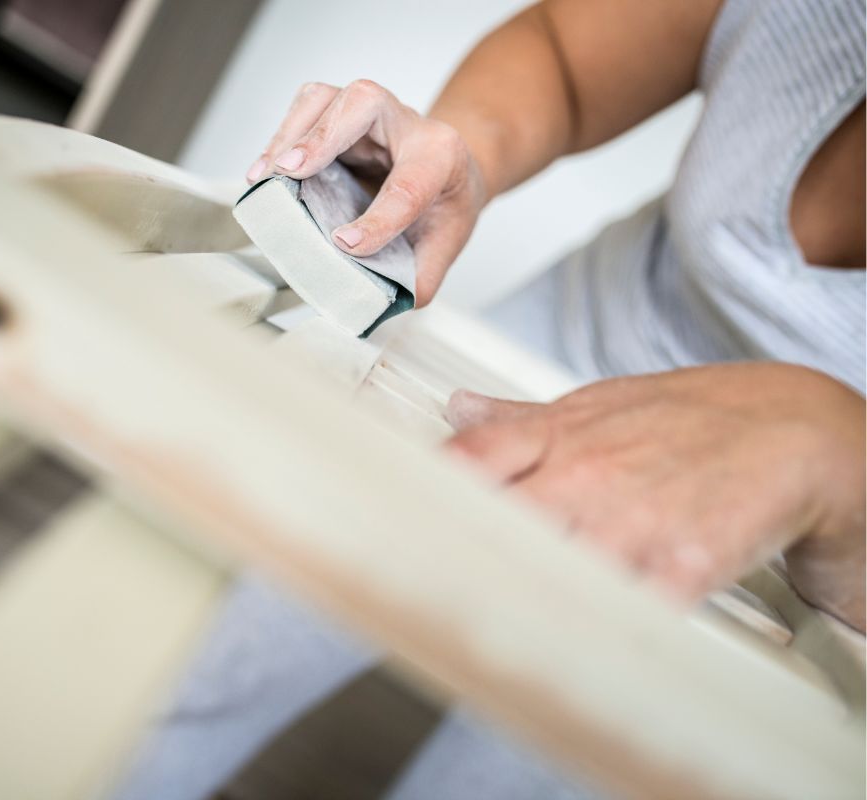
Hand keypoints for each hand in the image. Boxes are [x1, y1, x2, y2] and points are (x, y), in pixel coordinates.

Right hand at [246, 80, 487, 305]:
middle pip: (364, 103)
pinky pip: (306, 108)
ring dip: (290, 134)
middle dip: (324, 137)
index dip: (378, 218)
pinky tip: (264, 171)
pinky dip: (279, 136)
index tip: (344, 244)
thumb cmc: (444, 202)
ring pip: (326, 98)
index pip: (410, 183)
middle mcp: (404, 123)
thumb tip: (370, 304)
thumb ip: (417, 278)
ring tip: (266, 175)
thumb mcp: (446, 243)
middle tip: (290, 171)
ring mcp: (368, 113)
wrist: (451, 166)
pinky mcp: (338, 112)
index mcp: (440, 157)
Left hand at [444, 363, 865, 629]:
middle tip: (427, 584)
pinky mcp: (680, 563)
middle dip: (458, 556)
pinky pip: (622, 610)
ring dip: (517, 599)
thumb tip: (456, 411)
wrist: (794, 434)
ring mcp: (630, 520)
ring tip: (491, 624)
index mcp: (556, 437)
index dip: (420, 494)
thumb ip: (520, 418)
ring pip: (546, 570)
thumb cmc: (690, 422)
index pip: (467, 462)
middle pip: (492, 523)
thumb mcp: (600, 405)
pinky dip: (595, 629)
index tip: (388, 520)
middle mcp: (583, 476)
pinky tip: (576, 641)